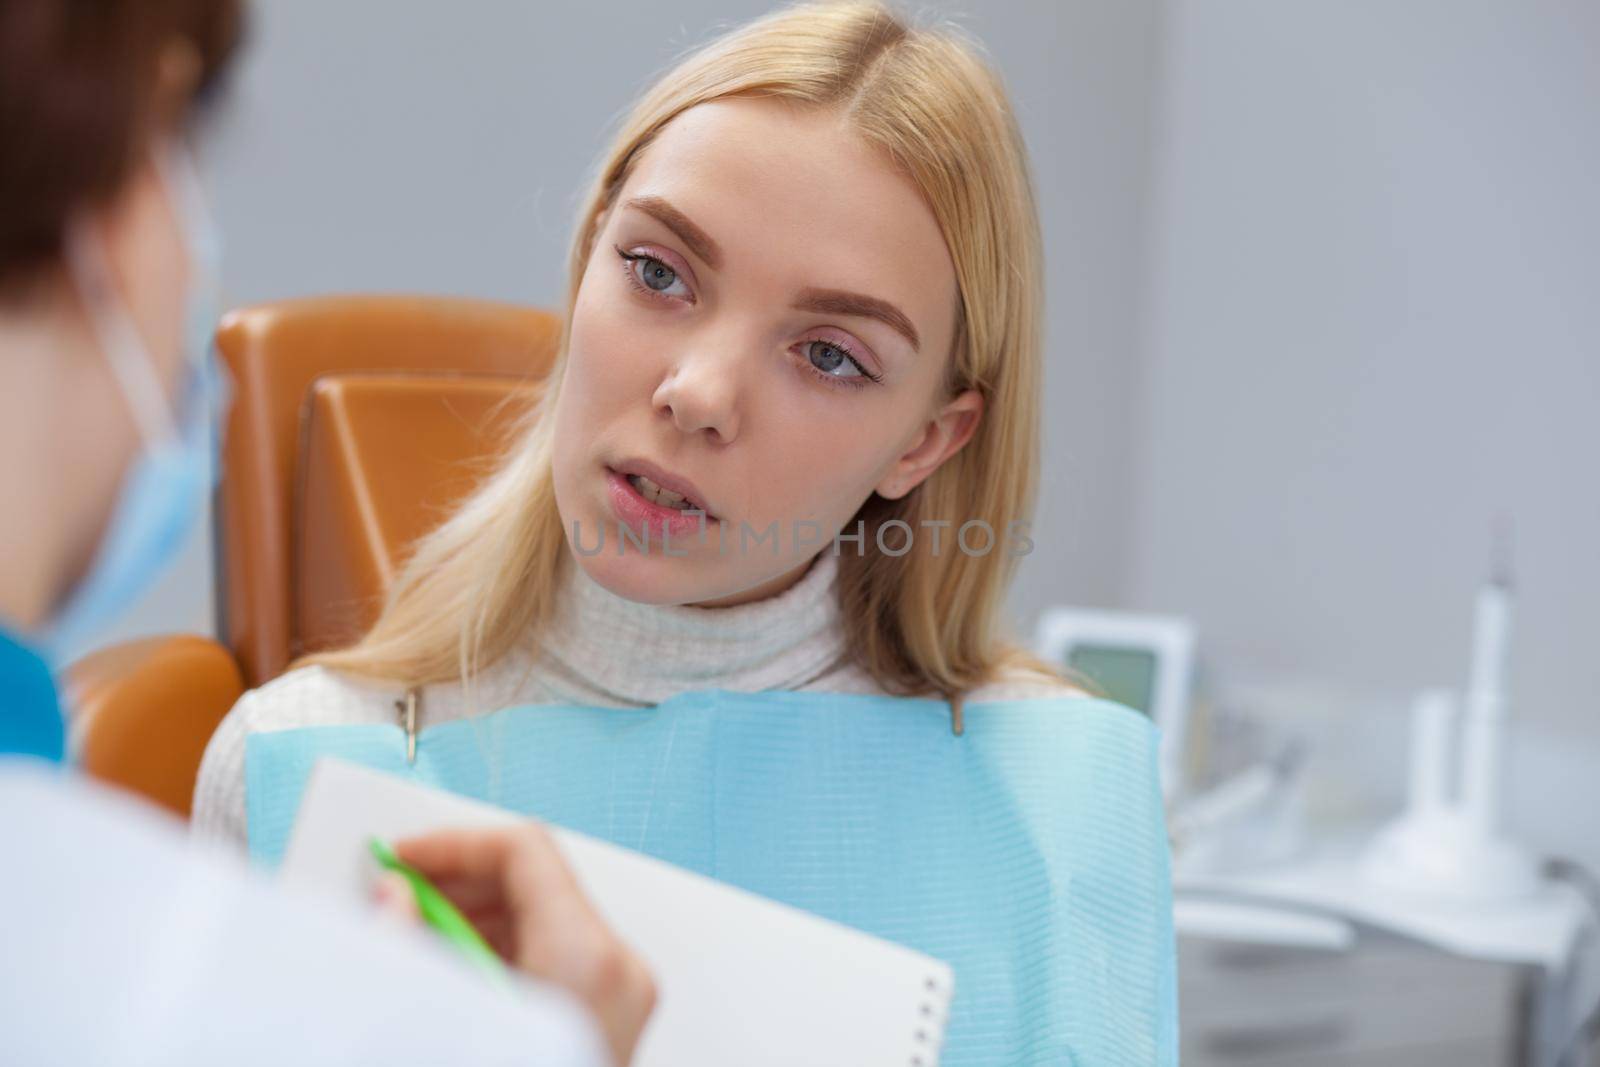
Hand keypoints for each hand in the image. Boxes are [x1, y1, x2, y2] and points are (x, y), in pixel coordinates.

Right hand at [395, 824, 656, 1065]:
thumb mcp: (448, 1016)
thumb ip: (413, 944)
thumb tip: (393, 897)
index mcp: (588, 958)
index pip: (524, 849)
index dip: (454, 845)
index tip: (407, 857)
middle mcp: (620, 970)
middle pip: (535, 881)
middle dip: (458, 882)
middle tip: (399, 894)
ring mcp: (622, 995)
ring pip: (543, 917)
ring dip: (475, 918)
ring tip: (417, 938)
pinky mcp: (610, 1016)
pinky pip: (555, 954)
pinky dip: (502, 951)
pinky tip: (455, 970)